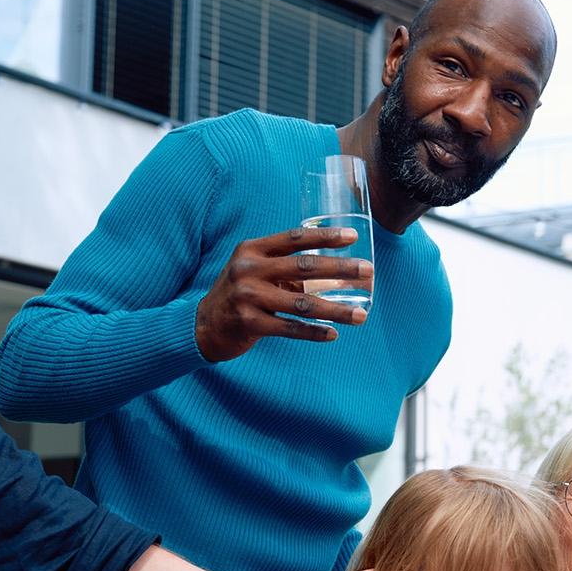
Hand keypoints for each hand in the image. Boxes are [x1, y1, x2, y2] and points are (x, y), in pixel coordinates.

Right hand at [195, 227, 372, 361]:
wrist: (203, 325)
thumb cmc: (239, 293)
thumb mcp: (255, 270)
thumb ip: (286, 267)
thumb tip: (336, 272)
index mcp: (253, 249)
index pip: (295, 238)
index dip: (325, 236)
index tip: (353, 236)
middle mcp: (248, 269)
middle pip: (304, 267)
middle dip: (340, 268)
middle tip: (368, 271)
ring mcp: (248, 297)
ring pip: (301, 303)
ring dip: (335, 310)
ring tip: (360, 315)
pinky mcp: (249, 323)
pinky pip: (289, 328)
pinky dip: (313, 332)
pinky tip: (333, 334)